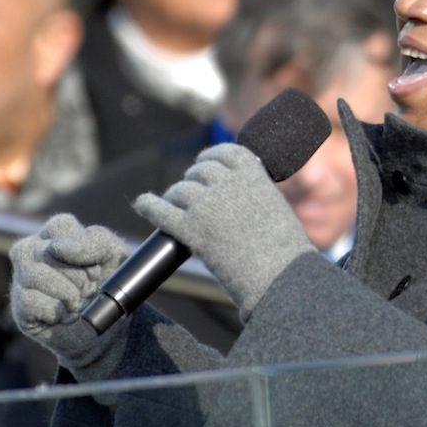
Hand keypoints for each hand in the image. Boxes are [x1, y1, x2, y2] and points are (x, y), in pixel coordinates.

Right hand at [10, 213, 130, 380]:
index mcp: (57, 234)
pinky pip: (30, 301)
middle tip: (89, 287)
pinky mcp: (19, 306)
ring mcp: (22, 278)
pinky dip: (56, 311)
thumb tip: (57, 248)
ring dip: (68, 292)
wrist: (110, 327)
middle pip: (48, 251)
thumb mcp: (115, 255)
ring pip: (36, 274)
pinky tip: (65, 316)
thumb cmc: (111, 283)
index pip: (60, 225)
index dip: (83, 249)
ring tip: (79, 301)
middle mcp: (33, 251)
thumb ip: (94, 241)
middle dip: (79, 275)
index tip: (97, 268)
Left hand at [133, 143, 314, 318]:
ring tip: (177, 207)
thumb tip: (229, 187)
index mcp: (252, 172)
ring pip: (179, 191)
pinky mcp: (191, 229)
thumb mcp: (273, 203)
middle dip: (194, 180)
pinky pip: (160, 210)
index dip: (211, 157)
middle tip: (193, 194)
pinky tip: (143, 204)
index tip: (206, 163)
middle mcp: (227, 183)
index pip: (223, 152)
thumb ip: (252, 189)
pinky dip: (149, 205)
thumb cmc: (283, 247)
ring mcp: (207, 205)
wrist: (281, 275)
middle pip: (199, 171)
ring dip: (176, 196)